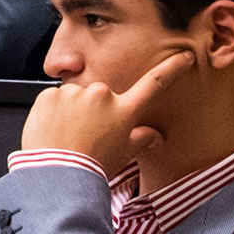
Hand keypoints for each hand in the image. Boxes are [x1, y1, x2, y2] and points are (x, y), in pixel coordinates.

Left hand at [21, 51, 191, 172]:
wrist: (59, 176)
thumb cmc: (91, 168)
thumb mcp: (122, 155)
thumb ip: (140, 139)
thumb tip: (155, 137)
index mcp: (124, 110)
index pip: (153, 84)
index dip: (171, 69)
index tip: (184, 57)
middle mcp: (102, 95)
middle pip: (101, 96)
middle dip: (93, 110)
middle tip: (84, 134)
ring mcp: (75, 93)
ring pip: (75, 97)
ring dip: (71, 110)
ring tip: (66, 135)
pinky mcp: (50, 95)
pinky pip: (52, 99)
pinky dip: (51, 111)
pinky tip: (52, 130)